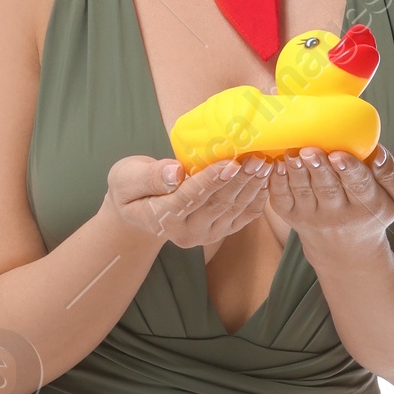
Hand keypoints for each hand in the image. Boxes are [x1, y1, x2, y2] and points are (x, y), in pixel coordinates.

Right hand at [104, 153, 273, 251]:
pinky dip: (257, 200)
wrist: (138, 209)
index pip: (191, 197)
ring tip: (265, 164)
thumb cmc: (130, 187)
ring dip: (252, 188)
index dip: (212, 180)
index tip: (231, 163)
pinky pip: (243, 219)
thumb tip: (175, 172)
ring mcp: (206, 235)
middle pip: (218, 204)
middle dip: (240, 181)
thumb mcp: (127, 178)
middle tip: (257, 158)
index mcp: (163, 218)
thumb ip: (149, 176)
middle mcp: (187, 232)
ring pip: (234, 210)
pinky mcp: (219, 232)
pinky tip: (267, 182)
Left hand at [264, 145, 393, 256]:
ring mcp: (313, 217)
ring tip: (293, 155)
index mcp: (368, 206)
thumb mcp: (392, 198)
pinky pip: (283, 199)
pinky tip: (277, 164)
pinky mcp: (293, 217)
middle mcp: (339, 215)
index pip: (359, 186)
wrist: (346, 250)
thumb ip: (390, 174)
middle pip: (328, 189)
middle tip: (310, 151)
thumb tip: (377, 154)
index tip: (338, 155)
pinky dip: (278, 182)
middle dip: (318, 169)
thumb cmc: (371, 211)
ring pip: (304, 192)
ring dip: (296, 172)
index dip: (348, 170)